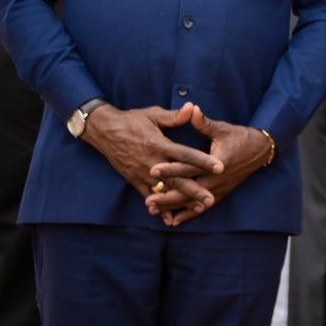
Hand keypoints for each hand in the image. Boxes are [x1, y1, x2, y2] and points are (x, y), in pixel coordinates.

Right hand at [82, 103, 222, 203]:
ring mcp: (142, 173)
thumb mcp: (153, 114)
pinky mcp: (134, 180)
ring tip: (198, 209)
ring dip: (181, 201)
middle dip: (194, 190)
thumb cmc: (132, 120)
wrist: (105, 131)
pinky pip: (148, 196)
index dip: (203, 161)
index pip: (185, 154)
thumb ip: (174, 116)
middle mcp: (152, 162)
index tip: (220, 168)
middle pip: (177, 178)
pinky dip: (160, 207)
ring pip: (164, 190)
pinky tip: (171, 219)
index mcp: (159, 144)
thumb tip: (193, 107)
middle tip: (211, 200)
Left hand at [148, 106, 268, 225]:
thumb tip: (191, 108)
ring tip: (153, 211)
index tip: (153, 170)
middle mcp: (218, 179)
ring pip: (193, 202)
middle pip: (189, 190)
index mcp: (217, 162)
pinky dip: (188, 215)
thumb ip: (204, 123)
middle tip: (148, 201)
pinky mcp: (220, 194)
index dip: (171, 169)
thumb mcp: (223, 129)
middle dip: (168, 196)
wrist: (261, 150)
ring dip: (173, 207)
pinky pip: (202, 207)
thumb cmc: (240, 137)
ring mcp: (219, 189)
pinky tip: (173, 221)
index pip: (190, 167)